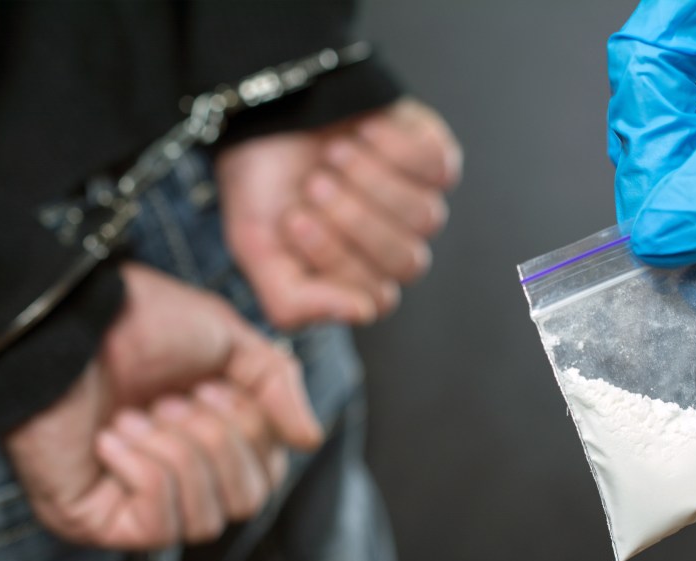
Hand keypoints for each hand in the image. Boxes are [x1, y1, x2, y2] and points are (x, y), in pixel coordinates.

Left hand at [4, 263, 318, 548]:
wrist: (73, 322)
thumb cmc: (142, 321)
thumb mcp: (231, 339)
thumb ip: (278, 385)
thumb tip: (310, 438)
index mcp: (213, 437)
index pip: (268, 473)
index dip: (253, 432)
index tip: (212, 386)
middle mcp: (182, 474)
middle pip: (248, 501)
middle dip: (218, 441)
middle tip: (176, 400)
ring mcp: (141, 501)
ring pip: (208, 521)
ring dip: (181, 454)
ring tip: (144, 414)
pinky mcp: (102, 519)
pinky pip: (159, 525)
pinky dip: (145, 470)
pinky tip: (115, 434)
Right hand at [216, 97, 460, 328]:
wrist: (267, 112)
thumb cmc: (263, 185)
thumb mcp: (254, 249)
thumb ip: (292, 301)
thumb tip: (360, 313)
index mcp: (357, 280)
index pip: (375, 296)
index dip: (336, 258)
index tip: (293, 219)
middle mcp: (395, 248)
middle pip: (408, 261)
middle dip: (355, 220)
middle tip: (314, 184)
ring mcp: (419, 204)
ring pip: (426, 217)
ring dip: (373, 181)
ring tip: (334, 152)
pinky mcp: (436, 159)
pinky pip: (441, 169)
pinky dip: (397, 148)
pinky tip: (364, 132)